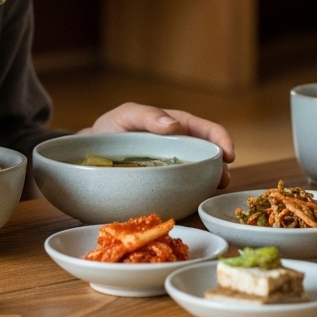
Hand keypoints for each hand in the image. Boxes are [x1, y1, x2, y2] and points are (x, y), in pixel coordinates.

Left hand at [82, 103, 235, 187]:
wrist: (86, 156)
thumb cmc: (109, 131)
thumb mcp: (125, 116)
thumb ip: (148, 116)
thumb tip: (175, 125)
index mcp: (172, 127)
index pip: (203, 129)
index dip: (220, 139)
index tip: (229, 154)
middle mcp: (176, 148)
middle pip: (206, 154)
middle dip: (221, 165)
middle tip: (224, 179)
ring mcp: (169, 168)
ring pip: (198, 173)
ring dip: (211, 180)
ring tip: (215, 188)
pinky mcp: (161, 186)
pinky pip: (181, 189)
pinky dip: (192, 194)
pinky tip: (194, 200)